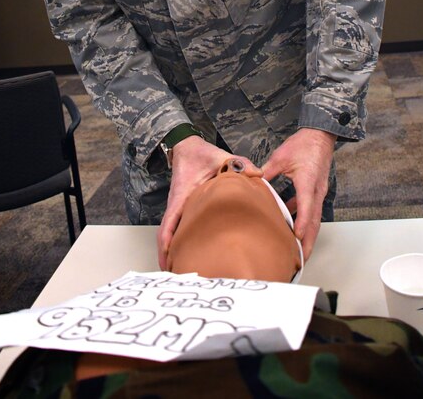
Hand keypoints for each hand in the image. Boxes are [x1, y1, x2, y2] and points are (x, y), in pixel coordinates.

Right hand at [156, 137, 261, 269]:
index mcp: (181, 196)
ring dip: (170, 253)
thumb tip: (256, 173)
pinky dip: (176, 244)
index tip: (170, 257)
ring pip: (169, 236)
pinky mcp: (183, 210)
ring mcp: (178, 209)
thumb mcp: (219, 156)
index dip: (168, 241)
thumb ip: (239, 163)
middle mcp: (176, 205)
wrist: (187, 148)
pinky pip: (176, 230)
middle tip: (176, 276)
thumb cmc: (199, 154)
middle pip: (166, 236)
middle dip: (167, 256)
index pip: (169, 222)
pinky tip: (184, 255)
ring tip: (178, 272)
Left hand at [261, 129, 335, 260]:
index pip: (306, 207)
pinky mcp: (316, 190)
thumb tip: (252, 182)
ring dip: (308, 235)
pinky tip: (292, 225)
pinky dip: (303, 220)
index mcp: (308, 182)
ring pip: (314, 218)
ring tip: (299, 251)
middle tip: (301, 259)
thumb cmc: (303, 144)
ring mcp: (318, 192)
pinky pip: (310, 209)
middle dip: (309, 241)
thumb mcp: (281, 157)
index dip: (302, 224)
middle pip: (314, 221)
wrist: (320, 135)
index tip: (297, 238)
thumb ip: (267, 172)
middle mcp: (316, 190)